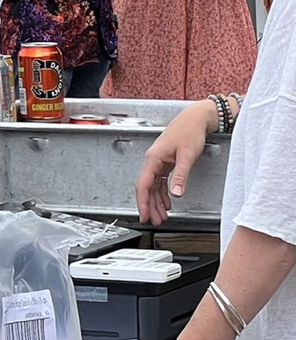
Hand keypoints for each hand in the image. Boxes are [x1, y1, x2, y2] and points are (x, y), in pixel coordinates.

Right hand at [136, 99, 213, 224]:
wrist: (196, 119)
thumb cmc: (189, 132)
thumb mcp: (187, 155)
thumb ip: (181, 176)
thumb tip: (175, 193)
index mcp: (153, 158)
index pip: (143, 184)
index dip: (143, 202)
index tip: (144, 215)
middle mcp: (153, 160)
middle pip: (146, 187)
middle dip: (149, 205)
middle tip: (154, 220)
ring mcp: (159, 161)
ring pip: (153, 186)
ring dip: (156, 201)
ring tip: (161, 216)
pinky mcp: (166, 162)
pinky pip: (160, 181)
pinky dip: (163, 193)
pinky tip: (167, 202)